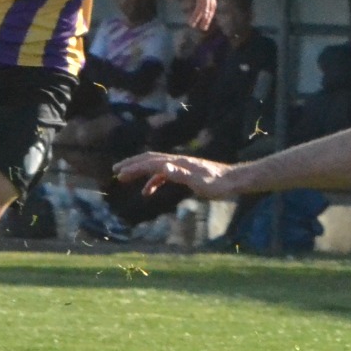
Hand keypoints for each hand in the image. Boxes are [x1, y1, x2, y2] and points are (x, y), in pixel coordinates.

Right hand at [113, 150, 240, 199]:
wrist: (235, 180)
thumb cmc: (218, 184)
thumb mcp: (199, 182)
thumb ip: (181, 175)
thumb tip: (163, 167)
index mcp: (179, 163)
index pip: (151, 163)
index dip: (134, 168)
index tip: (119, 174)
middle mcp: (178, 161)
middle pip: (150, 159)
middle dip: (132, 164)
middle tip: (115, 171)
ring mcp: (182, 166)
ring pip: (155, 166)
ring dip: (140, 172)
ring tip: (124, 179)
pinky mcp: (186, 172)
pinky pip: (164, 174)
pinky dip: (152, 181)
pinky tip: (148, 191)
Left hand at [169, 0, 215, 32]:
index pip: (204, 1)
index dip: (198, 12)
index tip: (192, 21)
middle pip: (210, 5)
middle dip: (205, 17)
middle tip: (199, 28)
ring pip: (213, 5)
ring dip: (209, 16)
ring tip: (203, 27)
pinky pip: (211, 2)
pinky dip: (208, 11)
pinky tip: (204, 18)